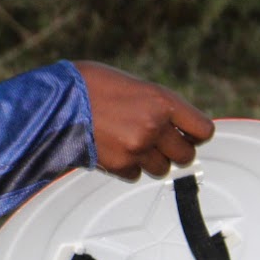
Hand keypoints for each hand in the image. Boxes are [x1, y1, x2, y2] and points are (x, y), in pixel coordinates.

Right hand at [74, 61, 214, 180]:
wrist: (56, 101)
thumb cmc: (92, 85)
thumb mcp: (134, 85)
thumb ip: (158, 106)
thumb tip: (178, 126)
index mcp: (162, 101)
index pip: (203, 130)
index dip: (195, 134)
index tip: (187, 134)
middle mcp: (155, 126)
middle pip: (186, 155)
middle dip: (175, 151)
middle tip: (159, 142)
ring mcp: (137, 148)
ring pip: (162, 169)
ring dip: (151, 160)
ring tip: (132, 143)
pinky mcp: (120, 165)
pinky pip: (137, 174)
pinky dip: (130, 166)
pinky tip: (115, 148)